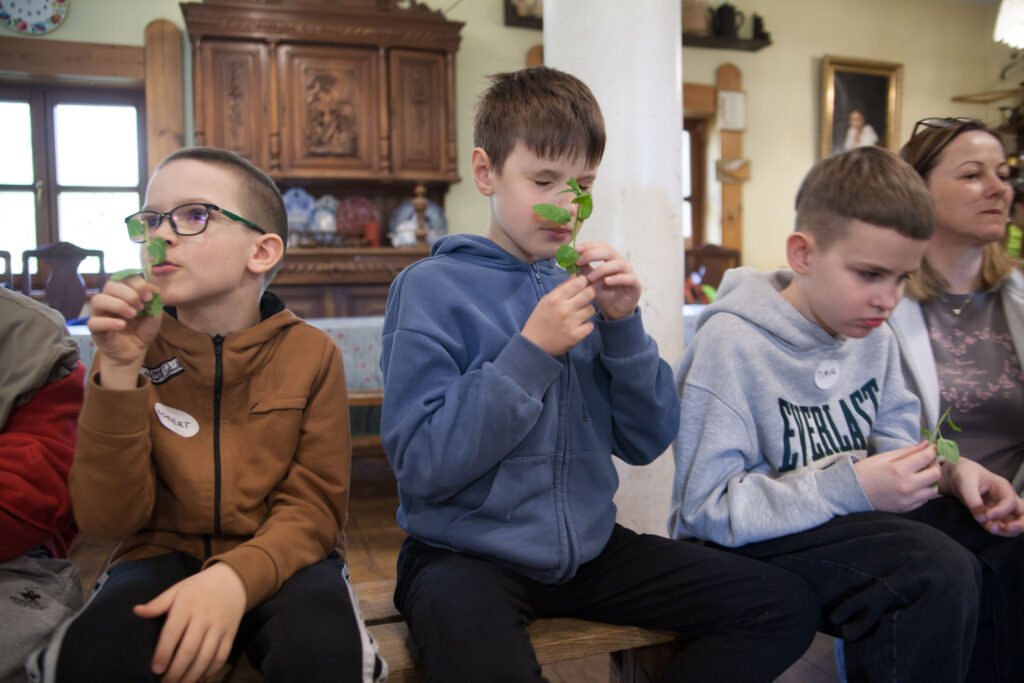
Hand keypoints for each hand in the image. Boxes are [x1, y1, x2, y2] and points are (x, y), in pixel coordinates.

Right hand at [87, 276, 161, 388]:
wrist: (135, 351)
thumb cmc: (141, 329)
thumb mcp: (154, 314)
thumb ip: (154, 301)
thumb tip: (153, 289)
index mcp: (122, 293)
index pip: (124, 278)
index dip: (137, 283)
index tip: (149, 296)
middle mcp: (109, 300)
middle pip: (110, 285)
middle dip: (128, 293)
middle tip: (140, 306)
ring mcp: (100, 314)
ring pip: (98, 299)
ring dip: (118, 305)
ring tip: (132, 315)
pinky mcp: (95, 329)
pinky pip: (94, 321)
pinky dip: (109, 322)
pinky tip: (122, 325)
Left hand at [133, 562, 246, 682]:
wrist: (232, 580)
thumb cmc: (199, 587)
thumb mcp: (178, 589)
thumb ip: (158, 603)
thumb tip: (136, 611)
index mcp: (188, 605)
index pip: (173, 632)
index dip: (164, 653)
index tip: (155, 669)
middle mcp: (204, 617)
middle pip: (190, 649)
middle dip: (176, 671)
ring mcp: (219, 627)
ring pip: (206, 657)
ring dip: (192, 675)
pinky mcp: (231, 634)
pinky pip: (221, 656)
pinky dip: (210, 671)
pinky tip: (199, 679)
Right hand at [522, 275, 596, 355]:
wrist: (534, 344)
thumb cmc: (539, 320)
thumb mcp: (546, 300)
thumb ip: (562, 287)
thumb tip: (577, 276)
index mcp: (555, 298)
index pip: (579, 282)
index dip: (584, 282)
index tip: (583, 285)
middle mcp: (564, 309)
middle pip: (590, 293)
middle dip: (589, 294)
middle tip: (584, 299)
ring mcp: (571, 322)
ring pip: (591, 309)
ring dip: (586, 311)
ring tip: (577, 315)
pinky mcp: (576, 335)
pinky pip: (590, 325)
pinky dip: (585, 325)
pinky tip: (577, 326)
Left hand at [576, 241, 640, 319]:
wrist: (614, 311)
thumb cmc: (603, 293)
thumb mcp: (590, 281)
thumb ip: (583, 270)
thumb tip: (571, 259)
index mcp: (611, 258)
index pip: (601, 246)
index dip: (589, 246)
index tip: (575, 249)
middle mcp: (621, 262)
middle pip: (609, 251)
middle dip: (592, 254)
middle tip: (579, 261)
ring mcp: (629, 272)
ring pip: (618, 264)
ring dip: (602, 269)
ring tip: (590, 277)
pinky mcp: (635, 285)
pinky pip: (628, 278)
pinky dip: (617, 278)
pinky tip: (607, 281)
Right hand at [853, 441, 940, 512]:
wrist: (853, 492)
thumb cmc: (866, 471)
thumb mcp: (885, 457)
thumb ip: (908, 450)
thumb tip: (926, 444)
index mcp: (900, 470)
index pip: (927, 457)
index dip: (933, 449)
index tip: (932, 447)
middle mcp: (907, 486)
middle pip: (936, 474)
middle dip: (935, 464)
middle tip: (928, 460)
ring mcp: (908, 499)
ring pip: (934, 489)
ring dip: (931, 480)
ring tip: (921, 474)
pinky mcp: (907, 508)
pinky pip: (925, 499)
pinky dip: (924, 491)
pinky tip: (914, 485)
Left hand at [941, 458, 1023, 536]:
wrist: (959, 477)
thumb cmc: (965, 474)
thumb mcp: (965, 481)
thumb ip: (972, 497)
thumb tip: (980, 516)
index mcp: (1002, 487)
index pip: (1010, 501)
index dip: (1001, 511)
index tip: (986, 515)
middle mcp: (1007, 499)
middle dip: (1020, 524)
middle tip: (1005, 528)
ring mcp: (1003, 509)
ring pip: (1015, 523)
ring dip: (1007, 531)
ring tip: (992, 529)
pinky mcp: (995, 517)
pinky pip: (1002, 527)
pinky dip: (998, 531)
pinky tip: (989, 528)